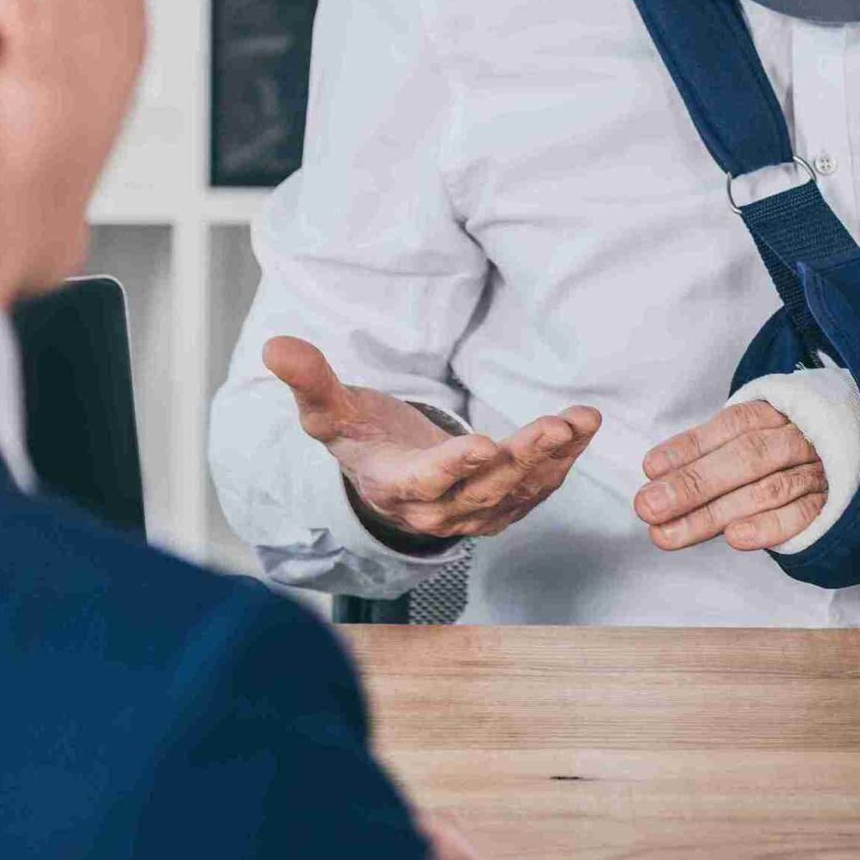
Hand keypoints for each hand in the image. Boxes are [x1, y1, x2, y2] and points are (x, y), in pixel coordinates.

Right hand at [263, 336, 599, 546]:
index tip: (480, 446)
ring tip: (580, 422)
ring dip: (554, 458)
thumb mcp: (328, 411)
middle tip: (554, 427)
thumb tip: (276, 346)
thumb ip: (310, 381)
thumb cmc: (360, 436)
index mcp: (394, 486)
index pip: (424, 482)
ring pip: (519, 491)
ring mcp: (473, 514)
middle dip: (522, 458)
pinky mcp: (502, 507)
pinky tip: (583, 428)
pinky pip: (537, 489)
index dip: (452, 467)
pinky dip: (564, 461)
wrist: (386, 475)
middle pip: (484, 489)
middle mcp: (437, 510)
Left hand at [635, 398, 824, 553]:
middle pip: (745, 457)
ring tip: (668, 533)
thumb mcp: (753, 438)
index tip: (650, 469)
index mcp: (776, 414)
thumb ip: (710, 456)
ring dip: (714, 514)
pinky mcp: (833, 505)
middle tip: (648, 506)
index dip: (689, 448)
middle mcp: (798, 438)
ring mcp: (818, 471)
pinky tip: (734, 539)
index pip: (731, 426)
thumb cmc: (788, 452)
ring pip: (767, 490)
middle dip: (693, 484)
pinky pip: (801, 516)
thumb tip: (656, 476)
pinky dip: (767, 527)